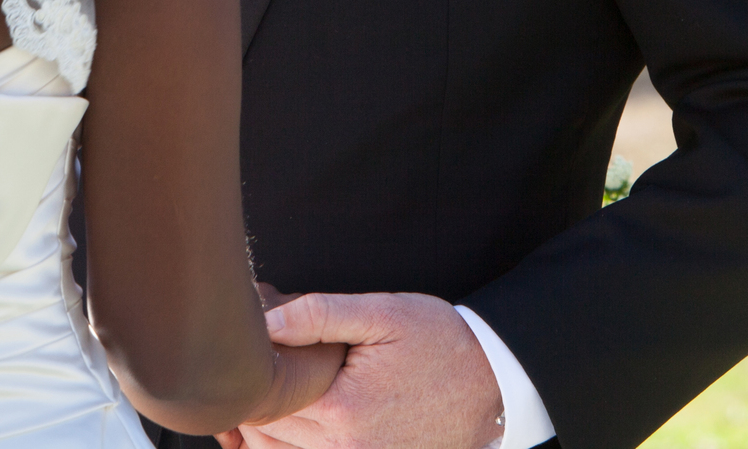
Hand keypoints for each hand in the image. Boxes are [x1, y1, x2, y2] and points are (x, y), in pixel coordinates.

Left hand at [231, 292, 503, 448]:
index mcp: (342, 409)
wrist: (494, 381)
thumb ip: (320, 315)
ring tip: (275, 390)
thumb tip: (267, 322)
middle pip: (265, 433)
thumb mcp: (384, 313)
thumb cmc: (441, 343)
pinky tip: (295, 419)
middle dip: (257, 398)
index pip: (264, 399)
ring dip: (266, 428)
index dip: (253, 371)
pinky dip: (291, 445)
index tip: (254, 346)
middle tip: (261, 363)